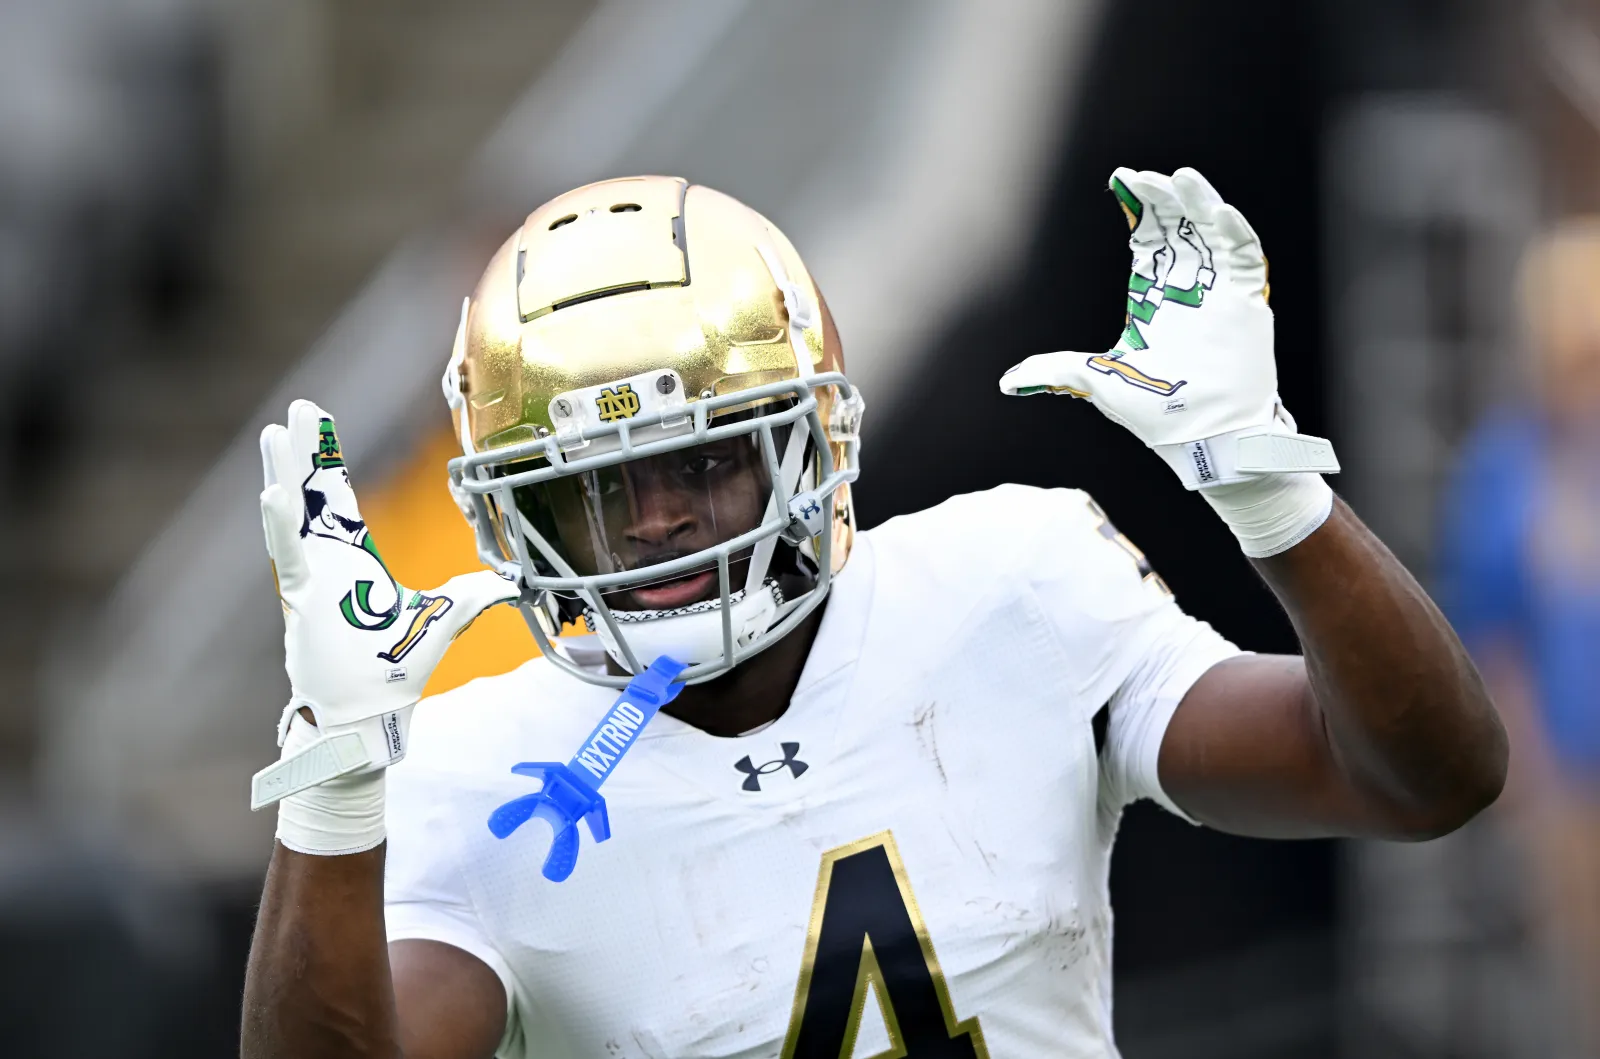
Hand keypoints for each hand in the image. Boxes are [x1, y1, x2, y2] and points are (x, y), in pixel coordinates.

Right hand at [251, 400, 514, 809]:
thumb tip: (513, 583)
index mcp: (355, 557)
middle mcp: (328, 560)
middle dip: (305, 451)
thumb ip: (476, 594)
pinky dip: (280, 526)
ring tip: (273, 434)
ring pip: (293, 516)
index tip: (317, 420)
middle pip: (313, 494)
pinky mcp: (303, 599)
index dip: (330, 457)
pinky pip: (288, 556)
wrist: (373, 709)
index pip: (341, 495)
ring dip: (284, 474)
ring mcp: (311, 577)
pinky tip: (274, 493)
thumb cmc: (398, 667)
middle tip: (296, 409)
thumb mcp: (448, 616)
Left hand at [998, 167, 1335, 488]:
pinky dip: (1235, 234)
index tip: (1120, 180)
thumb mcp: (1098, 382)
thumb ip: (1057, 371)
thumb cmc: (1156, 413)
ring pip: (1212, 233)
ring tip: (1184, 178)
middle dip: (1163, 200)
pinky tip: (1219, 214)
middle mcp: (1187, 289)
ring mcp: (1219, 294)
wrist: (1201, 438)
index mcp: (1154, 299)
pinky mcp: (1246, 304)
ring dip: (1200, 204)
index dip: (1136, 210)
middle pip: (1178, 228)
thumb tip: (1007, 382)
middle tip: (1145, 177)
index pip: (1146, 241)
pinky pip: (1244, 259)